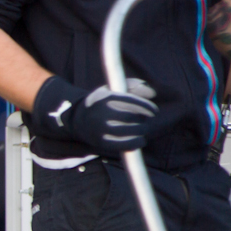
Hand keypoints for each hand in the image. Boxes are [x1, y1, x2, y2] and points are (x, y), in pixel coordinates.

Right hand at [32, 76, 158, 153]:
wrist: (75, 119)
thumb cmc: (101, 102)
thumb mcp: (111, 89)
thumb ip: (132, 85)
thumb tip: (152, 92)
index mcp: (106, 98)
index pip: (132, 102)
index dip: (147, 108)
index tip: (154, 111)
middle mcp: (103, 113)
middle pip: (134, 118)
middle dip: (143, 120)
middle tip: (143, 121)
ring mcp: (102, 129)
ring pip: (132, 132)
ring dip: (142, 131)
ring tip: (141, 130)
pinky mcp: (102, 142)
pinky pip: (126, 145)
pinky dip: (137, 143)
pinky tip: (140, 140)